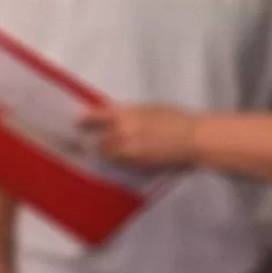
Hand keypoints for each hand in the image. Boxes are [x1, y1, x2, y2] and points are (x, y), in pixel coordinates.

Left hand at [83, 103, 200, 168]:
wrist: (193, 138)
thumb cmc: (175, 119)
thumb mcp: (149, 110)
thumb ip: (130, 114)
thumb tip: (113, 118)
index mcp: (127, 113)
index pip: (97, 116)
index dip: (86, 120)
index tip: (77, 123)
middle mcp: (124, 130)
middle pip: (100, 140)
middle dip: (98, 141)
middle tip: (94, 142)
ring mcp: (130, 148)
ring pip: (108, 154)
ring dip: (108, 152)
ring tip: (112, 150)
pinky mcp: (137, 163)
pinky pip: (120, 162)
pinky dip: (119, 160)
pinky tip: (123, 157)